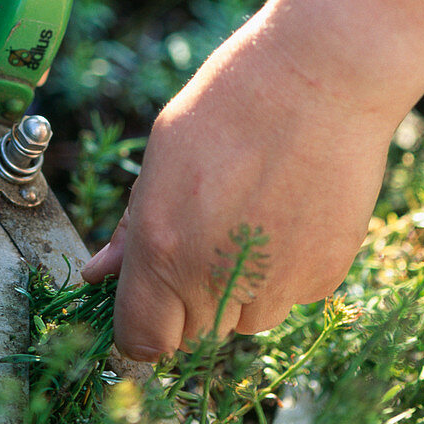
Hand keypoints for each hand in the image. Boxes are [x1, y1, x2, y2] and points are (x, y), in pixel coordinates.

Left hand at [82, 9, 396, 360]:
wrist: (321, 82)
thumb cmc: (231, 104)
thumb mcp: (162, 156)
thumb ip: (131, 228)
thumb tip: (99, 273)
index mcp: (163, 251)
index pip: (143, 341)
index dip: (142, 327)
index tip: (149, 304)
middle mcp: (216, 283)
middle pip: (195, 332)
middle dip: (190, 298)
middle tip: (207, 229)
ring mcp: (276, 287)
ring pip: (246, 318)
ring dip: (240, 288)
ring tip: (254, 212)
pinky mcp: (324, 279)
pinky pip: (291, 295)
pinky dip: (285, 270)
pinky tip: (290, 209)